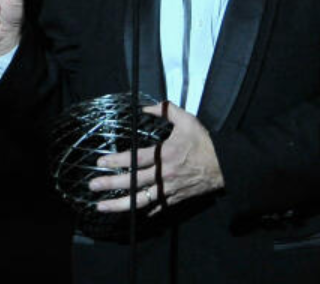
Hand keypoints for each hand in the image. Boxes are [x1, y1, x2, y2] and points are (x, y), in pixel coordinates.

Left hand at [88, 102, 223, 211]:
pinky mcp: (176, 199)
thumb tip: (147, 106)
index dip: (116, 161)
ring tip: (101, 206)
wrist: (226, 165)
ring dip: (119, 204)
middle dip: (110, 184)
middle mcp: (164, 175)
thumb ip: (166, 111)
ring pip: (141, 200)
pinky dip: (142, 211)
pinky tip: (128, 213)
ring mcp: (170, 189)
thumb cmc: (205, 143)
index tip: (100, 163)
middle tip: (92, 186)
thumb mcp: (187, 121)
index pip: (135, 159)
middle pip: (133, 182)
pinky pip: (156, 208)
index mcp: (165, 155)